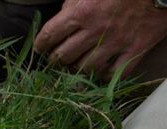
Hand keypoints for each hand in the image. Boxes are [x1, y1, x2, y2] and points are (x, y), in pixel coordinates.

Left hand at [34, 0, 166, 79]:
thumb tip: (60, 18)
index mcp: (82, 12)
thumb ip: (72, 3)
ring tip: (76, 65)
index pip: (49, 35)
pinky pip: (114, 73)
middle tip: (56, 59)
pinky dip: (104, 75)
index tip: (40, 49)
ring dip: (77, 69)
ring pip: (85, 68)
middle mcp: (96, 30)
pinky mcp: (135, 50)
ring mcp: (116, 42)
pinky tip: (99, 71)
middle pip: (63, 56)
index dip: (40, 45)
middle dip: (55, 60)